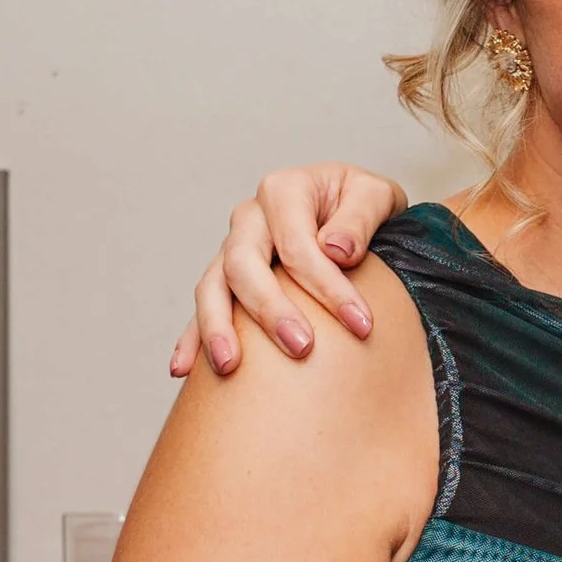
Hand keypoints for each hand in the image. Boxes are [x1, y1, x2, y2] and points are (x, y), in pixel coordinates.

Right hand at [171, 164, 407, 376]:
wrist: (354, 209)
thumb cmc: (366, 202)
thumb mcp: (376, 195)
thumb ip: (360, 216)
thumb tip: (336, 250)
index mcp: (285, 190)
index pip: (297, 243)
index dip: (327, 285)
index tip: (362, 324)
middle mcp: (251, 217)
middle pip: (243, 264)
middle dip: (270, 309)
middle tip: (302, 349)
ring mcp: (234, 247)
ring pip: (213, 286)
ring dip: (218, 327)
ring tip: (230, 366)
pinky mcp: (229, 277)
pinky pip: (206, 307)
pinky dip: (192, 337)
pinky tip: (184, 370)